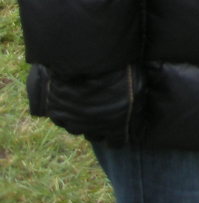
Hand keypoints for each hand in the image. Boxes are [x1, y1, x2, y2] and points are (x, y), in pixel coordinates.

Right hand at [27, 63, 142, 143]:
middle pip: (96, 136)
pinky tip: (72, 102)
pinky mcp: (56, 110)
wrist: (91, 59)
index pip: (117, 143)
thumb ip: (137, 112)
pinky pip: (61, 119)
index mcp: (115, 126)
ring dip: (83, 121)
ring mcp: (72, 121)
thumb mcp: (139, 91)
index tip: (121, 128)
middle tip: (104, 113)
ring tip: (87, 106)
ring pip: (77, 128)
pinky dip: (66, 113)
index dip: (119, 136)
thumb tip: (138, 127)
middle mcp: (92, 129)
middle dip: (101, 128)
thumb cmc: (121, 71)